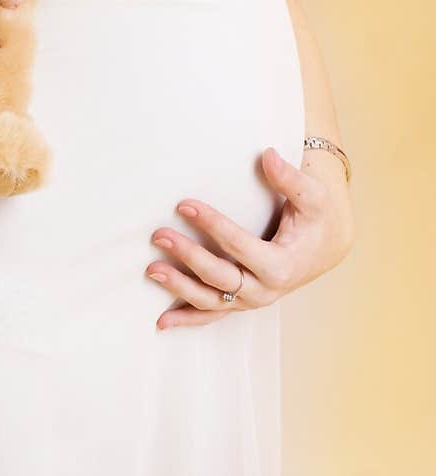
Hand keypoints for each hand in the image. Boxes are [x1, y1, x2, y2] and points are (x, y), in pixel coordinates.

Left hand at [145, 146, 353, 329]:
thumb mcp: (312, 197)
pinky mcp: (242, 302)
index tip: (184, 204)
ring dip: (179, 288)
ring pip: (211, 301)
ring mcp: (251, 300)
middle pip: (220, 277)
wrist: (325, 246)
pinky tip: (161, 321)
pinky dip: (187, 319)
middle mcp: (265, 290)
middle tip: (159, 234)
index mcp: (281, 265)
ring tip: (151, 270)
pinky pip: (212, 315)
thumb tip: (268, 154)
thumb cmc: (316, 218)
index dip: (212, 225)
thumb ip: (289, 178)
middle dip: (188, 256)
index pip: (240, 246)